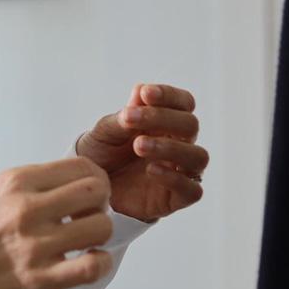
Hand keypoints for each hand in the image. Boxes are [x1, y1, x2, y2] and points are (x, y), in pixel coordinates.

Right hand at [0, 157, 114, 288]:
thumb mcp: (1, 192)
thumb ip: (40, 183)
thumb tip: (84, 183)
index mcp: (18, 182)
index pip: (81, 166)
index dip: (96, 179)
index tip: (90, 193)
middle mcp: (26, 208)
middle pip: (96, 191)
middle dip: (102, 203)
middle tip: (89, 215)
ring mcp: (34, 245)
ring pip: (101, 227)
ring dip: (100, 235)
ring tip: (85, 240)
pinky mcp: (40, 279)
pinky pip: (92, 266)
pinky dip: (100, 263)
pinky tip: (90, 260)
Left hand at [75, 83, 207, 223]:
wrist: (90, 185)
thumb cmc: (102, 153)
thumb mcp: (105, 132)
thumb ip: (125, 116)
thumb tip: (141, 90)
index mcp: (164, 123)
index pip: (183, 103)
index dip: (170, 96)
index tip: (146, 93)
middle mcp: (178, 144)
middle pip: (190, 125)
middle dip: (162, 118)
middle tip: (130, 118)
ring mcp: (180, 171)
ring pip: (198, 156)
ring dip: (170, 147)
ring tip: (139, 145)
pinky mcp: (176, 198)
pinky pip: (192, 190)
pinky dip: (174, 178)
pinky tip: (150, 169)